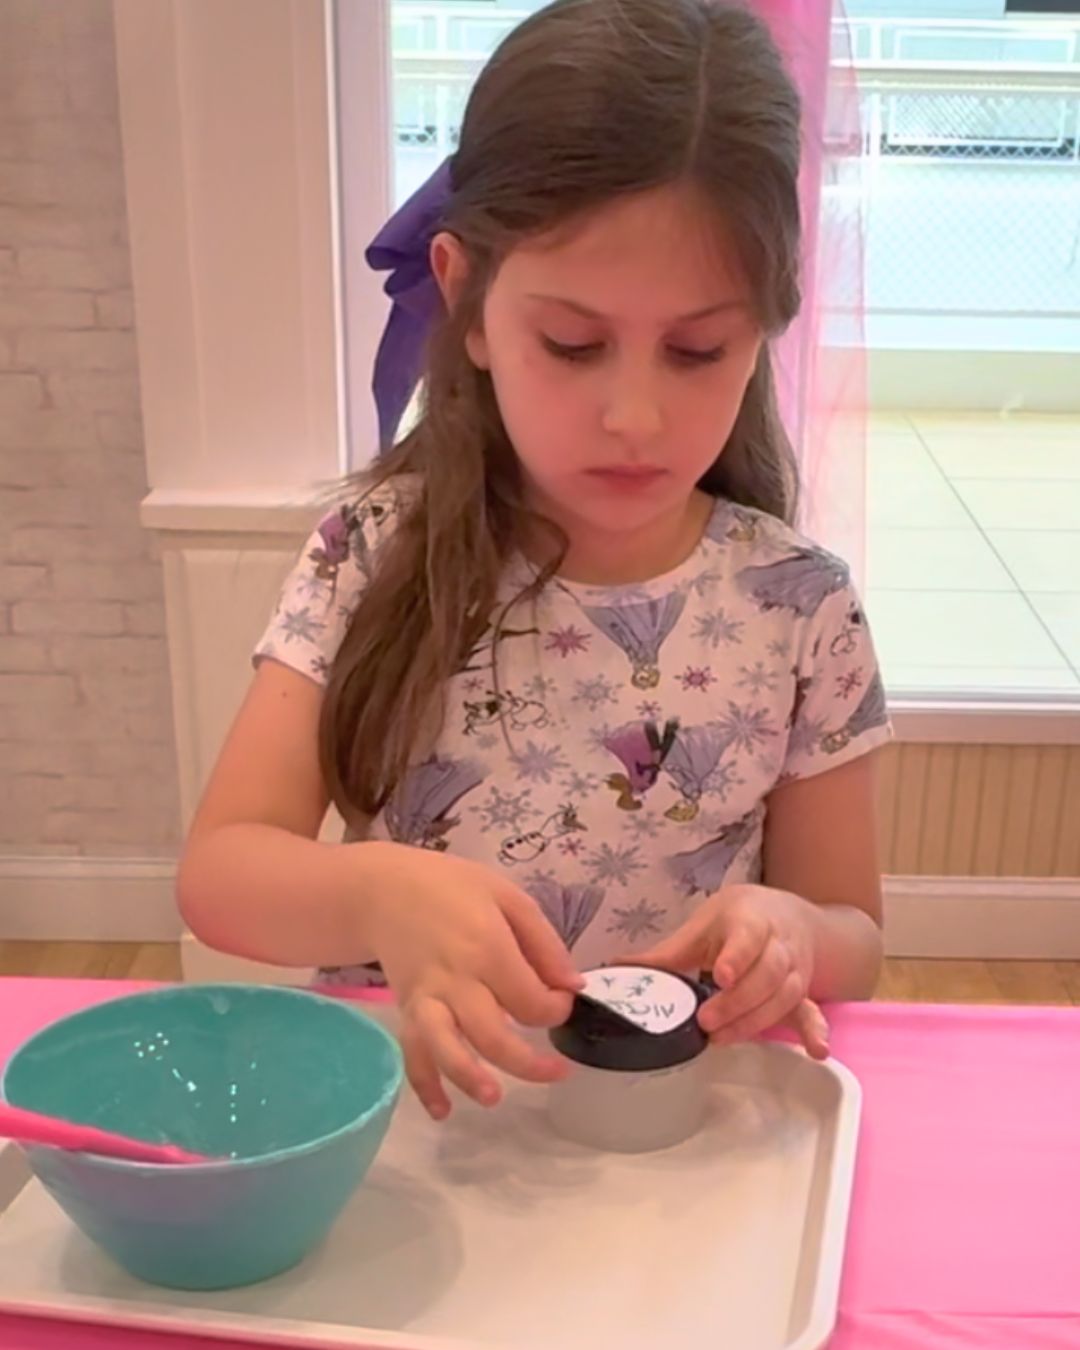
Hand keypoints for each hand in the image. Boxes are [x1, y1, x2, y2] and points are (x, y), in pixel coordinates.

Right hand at [365, 843, 582, 1119]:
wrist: (383, 889)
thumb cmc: (452, 887)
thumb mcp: (507, 895)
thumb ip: (544, 941)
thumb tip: (573, 985)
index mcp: (487, 948)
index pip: (530, 1000)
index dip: (555, 1010)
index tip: (560, 1000)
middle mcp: (455, 980)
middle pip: (492, 1036)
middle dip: (529, 1062)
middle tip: (558, 1071)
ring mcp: (426, 998)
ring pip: (446, 1049)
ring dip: (469, 1079)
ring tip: (494, 1098)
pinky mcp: (405, 1009)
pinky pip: (412, 1053)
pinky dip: (424, 1085)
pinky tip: (441, 1111)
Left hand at [627, 884, 828, 1058]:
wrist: (787, 913)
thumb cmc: (739, 919)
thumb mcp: (704, 925)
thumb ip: (668, 952)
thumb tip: (617, 966)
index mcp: (750, 919)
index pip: (747, 937)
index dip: (736, 956)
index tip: (719, 975)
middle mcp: (779, 944)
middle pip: (765, 974)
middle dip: (737, 1000)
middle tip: (706, 1021)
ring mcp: (793, 970)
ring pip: (782, 996)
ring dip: (755, 1021)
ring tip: (722, 1039)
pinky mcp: (801, 992)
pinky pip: (810, 1011)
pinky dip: (814, 1031)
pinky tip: (817, 1051)